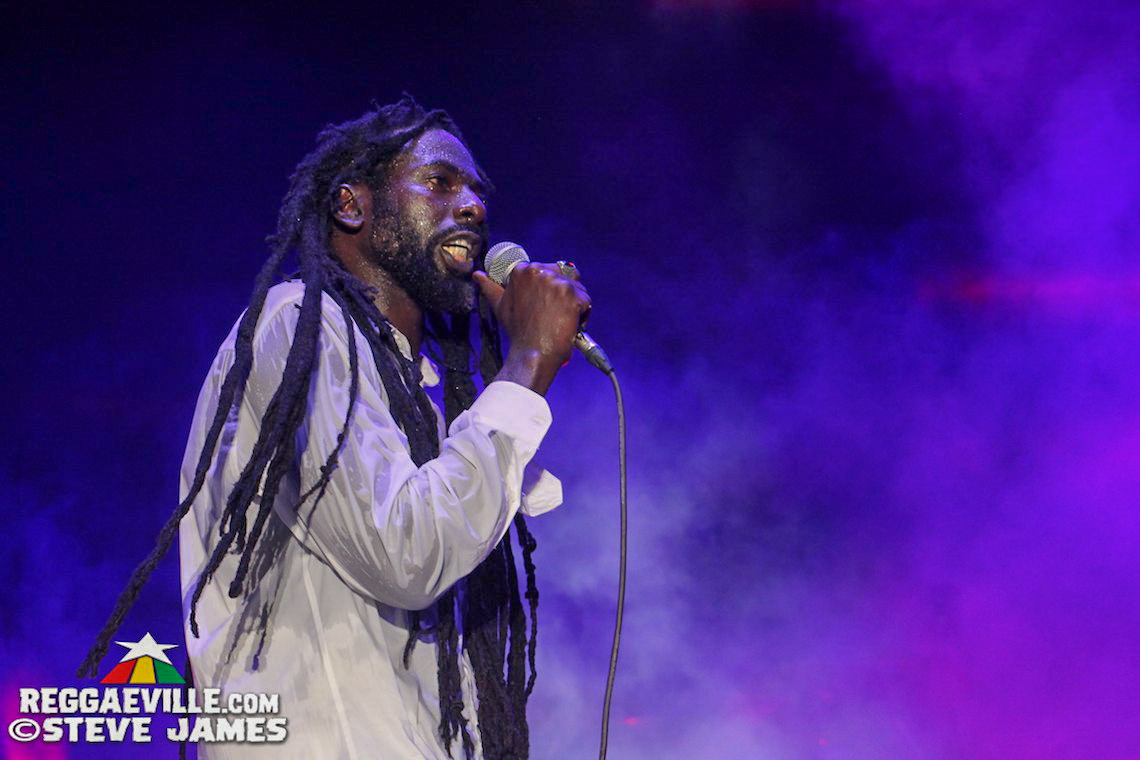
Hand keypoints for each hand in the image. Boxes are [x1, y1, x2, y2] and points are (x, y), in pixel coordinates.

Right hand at [474, 262, 591, 394]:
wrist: (531, 353)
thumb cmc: (517, 331)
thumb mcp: (500, 305)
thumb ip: (490, 287)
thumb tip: (477, 275)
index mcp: (523, 270)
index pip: (550, 270)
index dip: (552, 290)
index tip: (547, 306)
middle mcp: (540, 272)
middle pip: (566, 276)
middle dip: (565, 294)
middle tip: (555, 315)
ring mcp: (557, 283)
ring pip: (578, 288)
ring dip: (575, 305)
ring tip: (563, 321)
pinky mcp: (572, 296)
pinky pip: (586, 301)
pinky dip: (583, 315)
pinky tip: (571, 325)